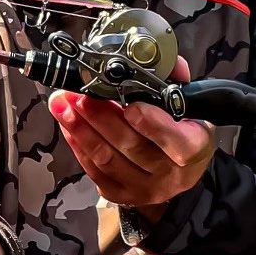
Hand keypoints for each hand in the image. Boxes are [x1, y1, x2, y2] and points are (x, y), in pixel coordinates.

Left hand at [48, 55, 214, 223]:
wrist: (180, 172)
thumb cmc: (183, 131)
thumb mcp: (190, 107)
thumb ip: (176, 81)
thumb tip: (162, 59)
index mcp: (193, 148)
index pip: (175, 141)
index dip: (152, 124)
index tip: (130, 106)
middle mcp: (170, 174)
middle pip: (130, 146)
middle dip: (99, 118)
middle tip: (78, 95)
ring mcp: (145, 188)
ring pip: (107, 159)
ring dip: (80, 129)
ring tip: (62, 105)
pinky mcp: (123, 195)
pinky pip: (95, 171)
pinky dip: (78, 146)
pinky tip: (68, 126)